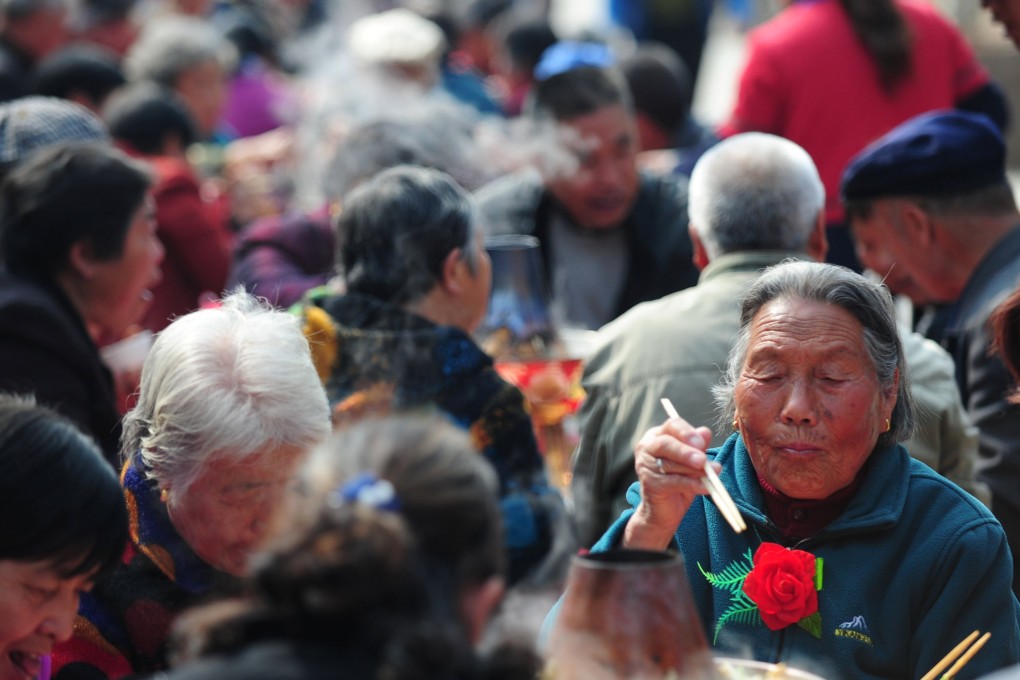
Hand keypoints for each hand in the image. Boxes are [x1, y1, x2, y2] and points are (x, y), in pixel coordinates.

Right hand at [623, 415, 716, 549]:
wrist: (664, 510)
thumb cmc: (678, 480)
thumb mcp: (692, 461)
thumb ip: (698, 446)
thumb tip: (705, 432)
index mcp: (658, 435)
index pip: (672, 425)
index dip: (687, 432)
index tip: (702, 442)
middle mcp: (647, 447)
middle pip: (665, 444)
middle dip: (686, 451)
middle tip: (703, 459)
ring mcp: (645, 466)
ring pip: (670, 464)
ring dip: (693, 469)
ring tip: (712, 473)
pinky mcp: (649, 484)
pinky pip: (673, 482)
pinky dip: (692, 484)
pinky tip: (706, 487)